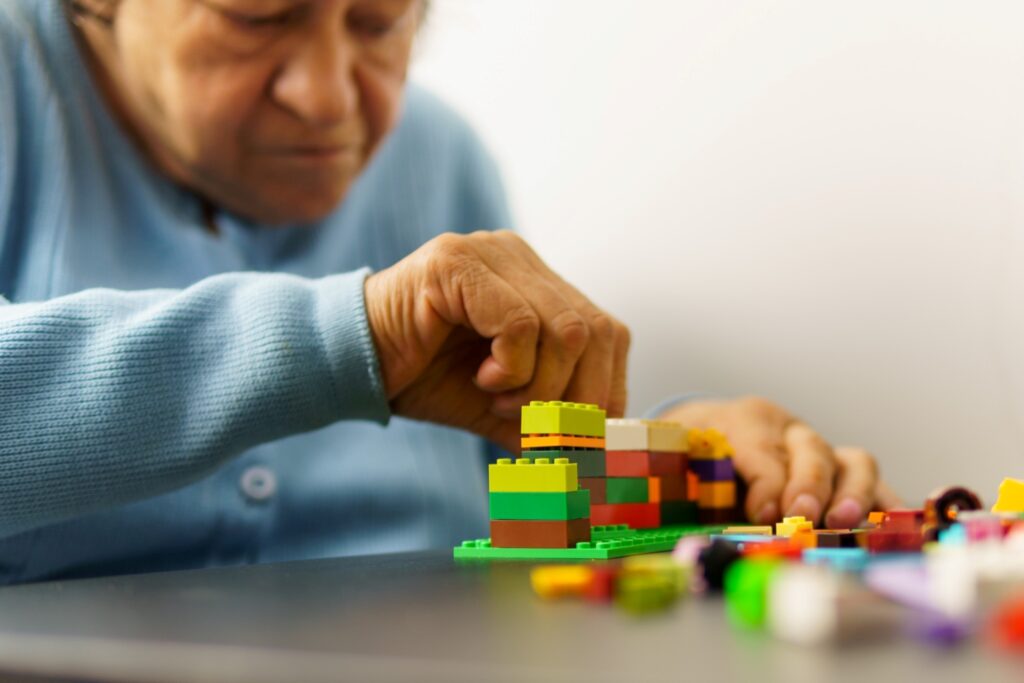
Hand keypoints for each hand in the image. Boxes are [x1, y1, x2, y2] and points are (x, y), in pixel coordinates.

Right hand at [364, 231, 630, 450]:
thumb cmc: (426, 378)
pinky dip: (511, 369)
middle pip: (595, 331)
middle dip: (576, 398)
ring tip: (498, 400)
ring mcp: (488, 254)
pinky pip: (519, 323)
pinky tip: (481, 380)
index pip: (607, 332)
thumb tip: (599, 455)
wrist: (353, 365)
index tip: (579, 435)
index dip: (605, 389)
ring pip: (564, 330)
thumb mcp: (502, 407)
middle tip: (535, 426)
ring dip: (538, 387)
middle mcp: (519, 258)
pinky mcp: (457, 263)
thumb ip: (549, 421)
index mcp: (537, 282)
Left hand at [659, 396, 901, 527]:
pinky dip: (883, 503)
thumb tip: (671, 506)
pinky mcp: (840, 468)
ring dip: (853, 493)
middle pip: (812, 450)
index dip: (766, 483)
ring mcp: (818, 446)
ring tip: (846, 522)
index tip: (762, 514)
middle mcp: (787, 428)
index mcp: (743, 420)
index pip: (762, 449)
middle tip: (804, 519)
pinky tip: (888, 528)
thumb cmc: (687, 453)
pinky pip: (870, 483)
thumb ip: (674, 478)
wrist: (705, 431)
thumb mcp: (672, 458)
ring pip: (852, 460)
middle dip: (810, 486)